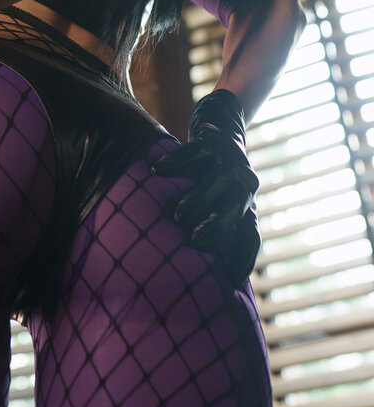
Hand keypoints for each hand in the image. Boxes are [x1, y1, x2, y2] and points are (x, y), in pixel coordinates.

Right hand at [152, 88, 260, 286]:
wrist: (223, 123)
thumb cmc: (213, 173)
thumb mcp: (221, 197)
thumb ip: (215, 221)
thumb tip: (193, 266)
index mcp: (246, 203)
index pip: (250, 237)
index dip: (243, 260)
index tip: (230, 283)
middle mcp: (244, 185)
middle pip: (233, 211)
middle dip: (215, 226)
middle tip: (193, 239)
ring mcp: (230, 163)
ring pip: (214, 184)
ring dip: (195, 200)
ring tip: (176, 213)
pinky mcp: (214, 141)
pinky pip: (194, 153)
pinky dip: (174, 162)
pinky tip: (156, 169)